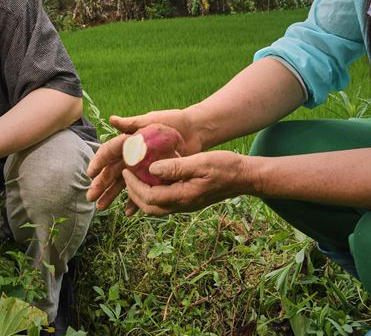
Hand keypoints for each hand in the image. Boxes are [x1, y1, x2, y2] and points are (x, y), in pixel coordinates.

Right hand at [86, 109, 200, 213]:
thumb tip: (112, 120)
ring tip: (101, 207)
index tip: (90, 173)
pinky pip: (141, 190)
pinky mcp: (153, 176)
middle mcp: (132, 155)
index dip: (99, 162)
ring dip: (112, 195)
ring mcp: (141, 167)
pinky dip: (134, 200)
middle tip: (91, 196)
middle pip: (112, 171)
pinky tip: (128, 212)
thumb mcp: (152, 120)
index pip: (109, 153)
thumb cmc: (172, 121)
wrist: (194, 131)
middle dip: (100, 184)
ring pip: (122, 183)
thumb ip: (133, 123)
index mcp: (129, 141)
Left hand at [121, 150, 252, 215]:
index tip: (127, 170)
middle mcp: (183, 205)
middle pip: (149, 207)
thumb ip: (176, 167)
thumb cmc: (225, 167)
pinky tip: (152, 179)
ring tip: (134, 178)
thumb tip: (151, 169)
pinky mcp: (189, 200)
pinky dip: (153, 194)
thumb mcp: (200, 162)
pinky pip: (165, 202)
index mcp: (183, 196)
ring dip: (142, 196)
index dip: (134, 185)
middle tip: (126, 174)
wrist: (244, 177)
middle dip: (133, 193)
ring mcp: (186, 205)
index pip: (149, 197)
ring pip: (157, 207)